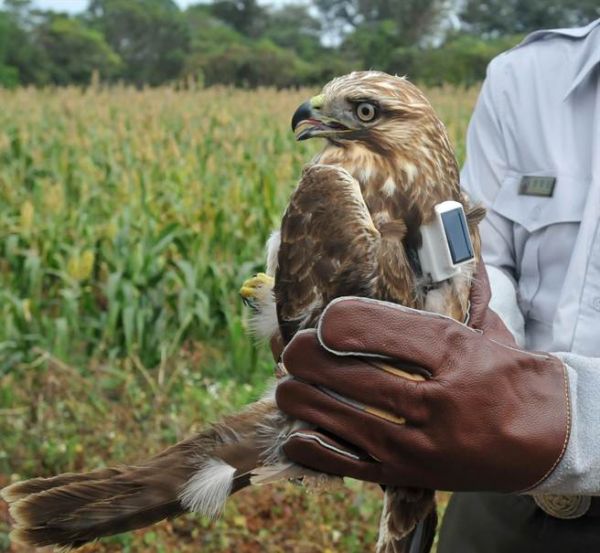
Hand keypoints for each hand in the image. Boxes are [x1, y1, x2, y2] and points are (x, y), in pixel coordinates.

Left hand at [276, 266, 570, 492]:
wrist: (549, 438)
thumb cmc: (510, 375)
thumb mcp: (487, 330)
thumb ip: (458, 294)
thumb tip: (445, 237)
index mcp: (455, 353)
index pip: (386, 329)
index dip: (344, 322)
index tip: (323, 319)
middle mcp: (436, 401)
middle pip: (354, 376)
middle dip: (310, 360)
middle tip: (295, 351)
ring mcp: (421, 444)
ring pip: (344, 420)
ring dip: (304, 400)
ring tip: (287, 386)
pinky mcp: (410, 475)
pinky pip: (352, 466)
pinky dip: (317, 450)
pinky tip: (296, 434)